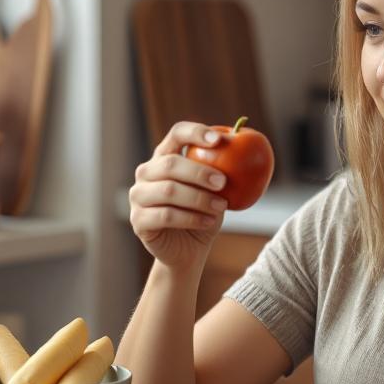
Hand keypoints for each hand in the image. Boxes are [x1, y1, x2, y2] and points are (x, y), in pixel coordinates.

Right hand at [129, 122, 229, 269]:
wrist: (189, 250)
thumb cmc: (203, 214)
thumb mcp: (216, 192)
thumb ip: (221, 173)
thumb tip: (244, 151)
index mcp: (164, 157)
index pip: (176, 134)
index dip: (195, 132)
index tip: (219, 140)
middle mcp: (146, 173)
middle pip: (170, 164)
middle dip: (200, 172)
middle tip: (223, 183)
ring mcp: (138, 196)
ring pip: (168, 191)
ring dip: (199, 199)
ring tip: (221, 207)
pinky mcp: (138, 220)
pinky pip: (166, 216)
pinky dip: (191, 218)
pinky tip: (208, 221)